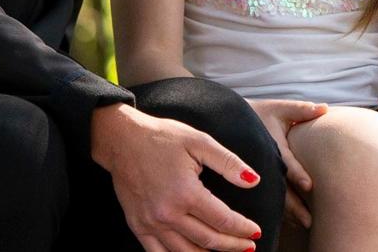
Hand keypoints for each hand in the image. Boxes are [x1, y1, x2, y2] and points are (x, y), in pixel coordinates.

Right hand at [91, 103, 265, 251]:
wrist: (122, 139)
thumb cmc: (162, 137)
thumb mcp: (199, 141)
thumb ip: (228, 163)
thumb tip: (253, 181)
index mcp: (186, 193)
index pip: (223, 220)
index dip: (242, 229)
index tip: (255, 232)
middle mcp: (168, 214)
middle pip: (208, 240)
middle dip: (233, 245)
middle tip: (248, 247)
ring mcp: (151, 223)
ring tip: (226, 251)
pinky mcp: (138, 227)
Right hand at [248, 98, 327, 228]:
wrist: (225, 122)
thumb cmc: (256, 114)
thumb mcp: (277, 108)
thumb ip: (300, 110)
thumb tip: (325, 108)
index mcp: (269, 145)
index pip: (285, 162)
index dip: (297, 174)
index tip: (310, 186)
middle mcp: (262, 164)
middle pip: (279, 188)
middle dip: (294, 206)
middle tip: (310, 221)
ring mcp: (254, 175)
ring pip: (271, 199)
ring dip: (287, 214)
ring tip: (304, 225)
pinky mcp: (251, 183)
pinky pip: (263, 200)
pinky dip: (276, 213)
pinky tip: (288, 223)